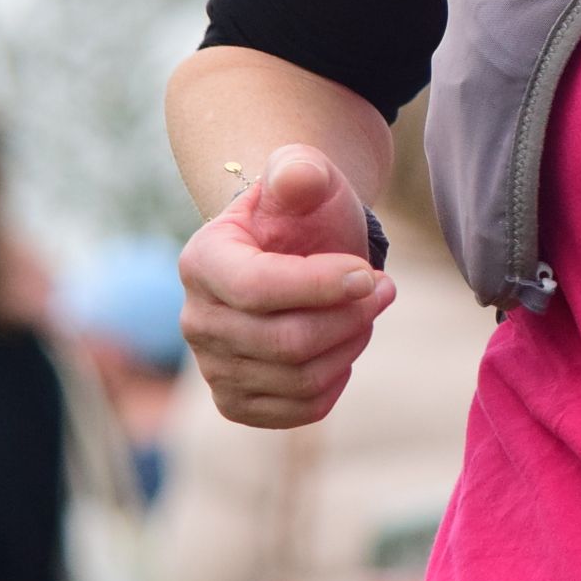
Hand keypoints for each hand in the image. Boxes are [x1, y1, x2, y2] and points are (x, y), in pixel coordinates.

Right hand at [179, 146, 392, 427]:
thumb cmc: (302, 212)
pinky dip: (336, 381)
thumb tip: (295, 179)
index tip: (368, 273)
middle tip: (383, 288)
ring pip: (298, 379)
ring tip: (365, 310)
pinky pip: (299, 411)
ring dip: (350, 344)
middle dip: (349, 317)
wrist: (295, 249)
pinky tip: (344, 344)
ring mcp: (213, 366)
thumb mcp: (306, 176)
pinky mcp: (237, 401)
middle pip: (285, 342)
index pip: (257, 289)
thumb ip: (300, 170)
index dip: (322, 286)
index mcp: (202, 261)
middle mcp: (196, 320)